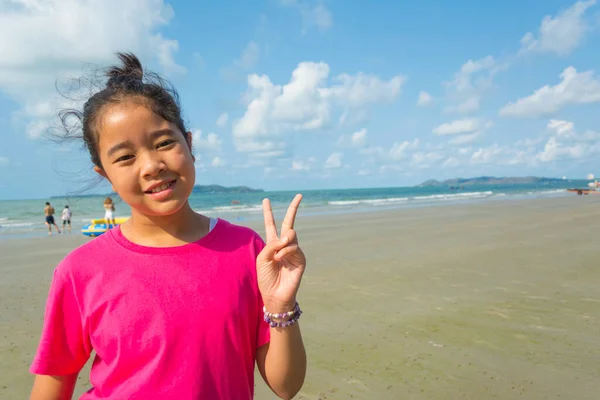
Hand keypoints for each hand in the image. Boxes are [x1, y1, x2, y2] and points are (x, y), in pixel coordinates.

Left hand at [257, 194, 305, 313]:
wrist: (274, 294)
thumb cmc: (265, 277)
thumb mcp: (263, 258)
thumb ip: (272, 244)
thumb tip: (289, 234)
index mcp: (272, 244)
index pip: (271, 224)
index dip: (268, 212)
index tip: (266, 200)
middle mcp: (284, 245)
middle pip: (289, 223)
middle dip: (294, 208)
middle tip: (299, 195)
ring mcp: (294, 251)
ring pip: (291, 235)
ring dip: (282, 243)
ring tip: (277, 255)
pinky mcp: (301, 259)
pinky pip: (293, 247)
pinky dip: (285, 252)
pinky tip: (280, 259)